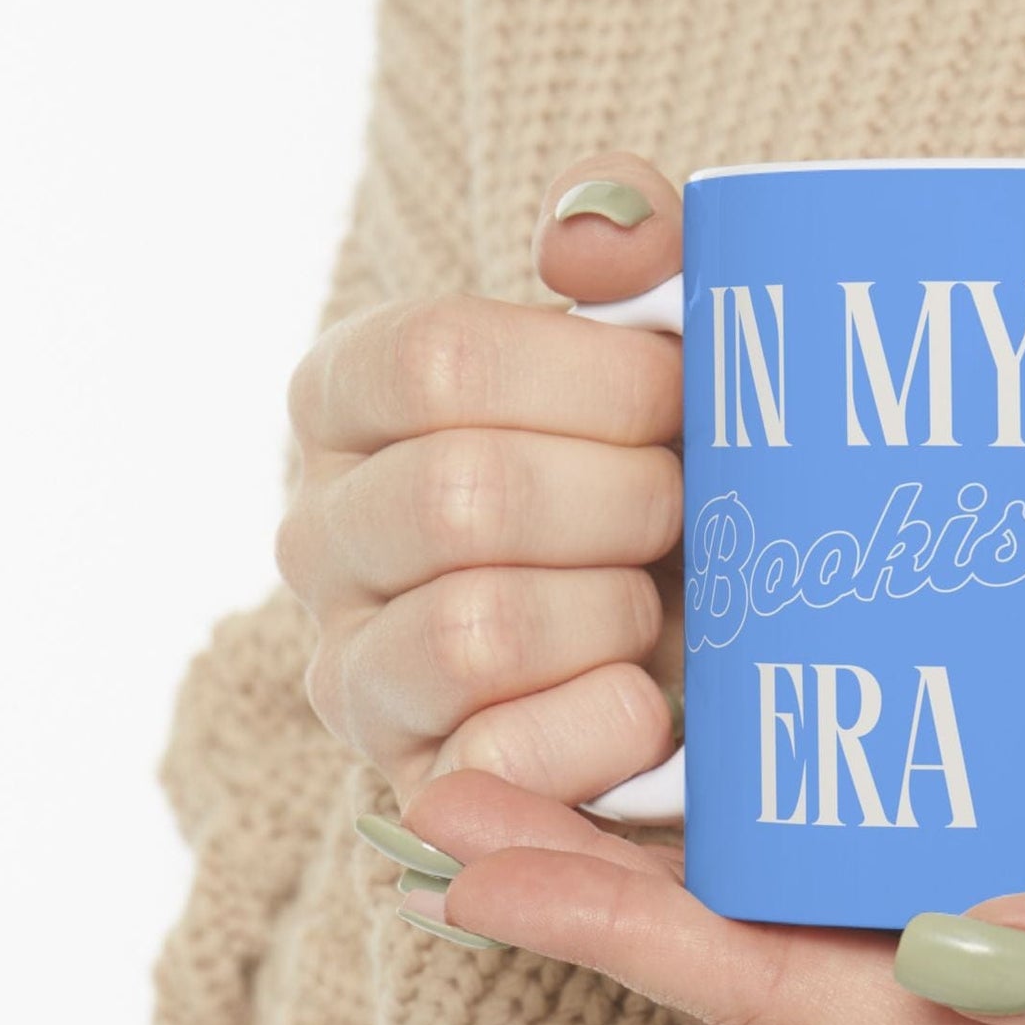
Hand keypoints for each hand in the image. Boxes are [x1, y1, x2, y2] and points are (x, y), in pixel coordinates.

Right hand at [277, 152, 687, 809]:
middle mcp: (321, 533)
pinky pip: (500, 759)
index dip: (594, 381)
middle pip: (462, 496)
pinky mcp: (417, 786)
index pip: (435, 360)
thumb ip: (635, 244)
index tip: (679, 396)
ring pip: (475, 630)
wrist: (702, 637)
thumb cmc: (669, 466)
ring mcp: (356, 671)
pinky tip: (653, 700)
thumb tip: (589, 238)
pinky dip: (607, 725)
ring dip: (614, 613)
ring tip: (656, 604)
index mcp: (352, 399)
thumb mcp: (665, 337)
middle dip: (624, 502)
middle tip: (686, 509)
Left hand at [388, 764, 1024, 1024]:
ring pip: (818, 896)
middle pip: (764, 952)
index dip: (622, 936)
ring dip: (674, 834)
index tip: (476, 857)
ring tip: (551, 738)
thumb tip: (963, 956)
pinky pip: (903, 837)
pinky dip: (803, 785)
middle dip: (597, 884)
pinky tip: (759, 709)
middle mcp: (1015, 1010)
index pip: (787, 1002)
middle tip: (453, 784)